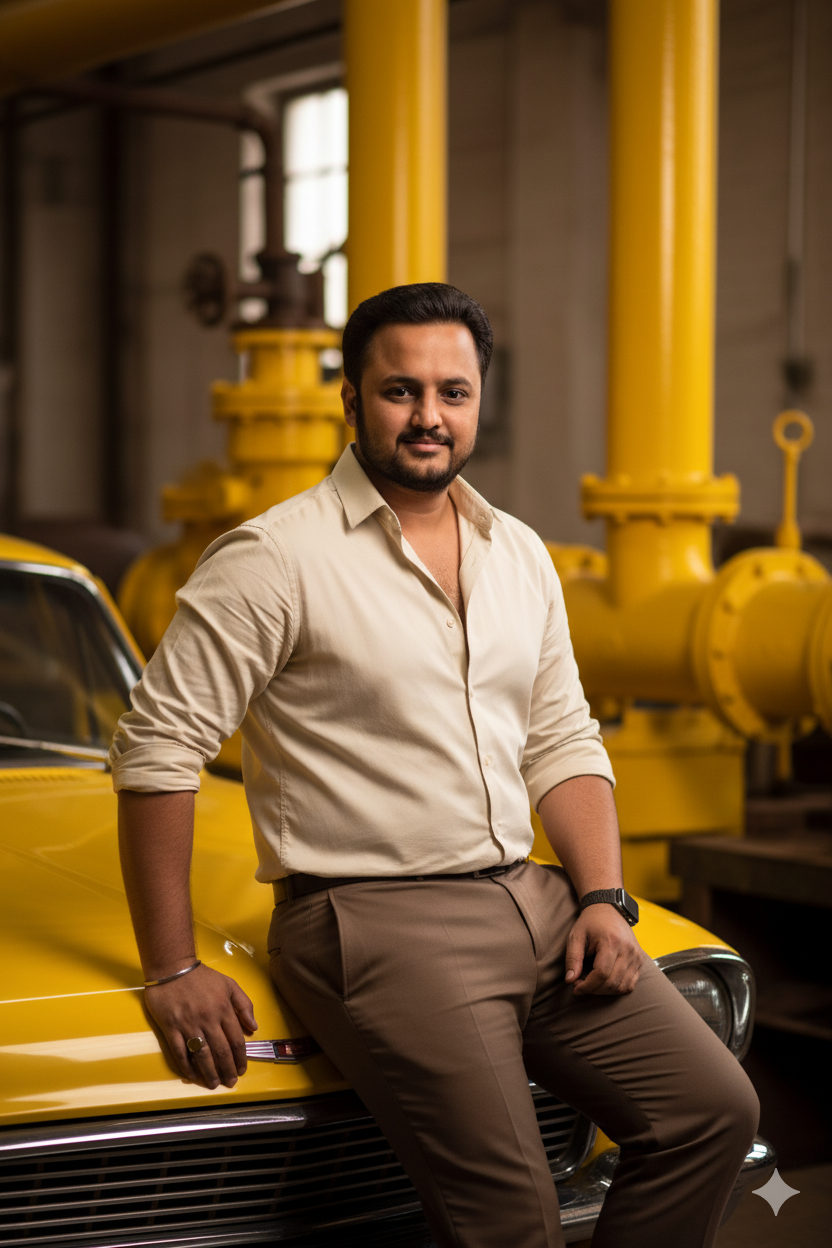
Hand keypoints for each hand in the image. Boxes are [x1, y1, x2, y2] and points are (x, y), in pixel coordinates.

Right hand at [144, 964, 257, 1088]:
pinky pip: (179, 1052)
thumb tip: (254, 1027)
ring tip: (214, 1084)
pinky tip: (192, 1075)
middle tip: (230, 1082)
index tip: (242, 1069)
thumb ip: (244, 1005)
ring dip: (210, 1072)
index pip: (236, 1040)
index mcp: (223, 1009)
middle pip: (221, 1051)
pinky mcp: (171, 1028)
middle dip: (228, 1069)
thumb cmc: (202, 977)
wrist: (173, 968)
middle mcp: (208, 1019)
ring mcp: (188, 1025)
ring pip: (202, 1054)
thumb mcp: (229, 984)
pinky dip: (186, 1066)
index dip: (240, 1058)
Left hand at [565, 905, 642, 995]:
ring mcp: (637, 956)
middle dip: (594, 990)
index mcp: (612, 942)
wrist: (608, 909)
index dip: (587, 986)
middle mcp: (628, 950)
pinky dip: (616, 988)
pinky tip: (604, 982)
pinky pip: (630, 984)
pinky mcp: (640, 960)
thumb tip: (570, 980)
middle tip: (580, 985)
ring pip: (622, 987)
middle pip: (612, 983)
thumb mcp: (576, 937)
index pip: (601, 974)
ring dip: (605, 991)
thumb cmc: (590, 923)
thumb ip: (572, 959)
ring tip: (591, 983)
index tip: (575, 988)